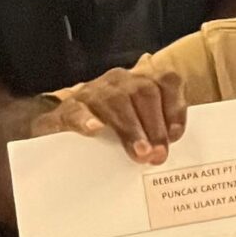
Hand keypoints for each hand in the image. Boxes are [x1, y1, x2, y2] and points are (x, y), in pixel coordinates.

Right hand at [30, 68, 185, 163]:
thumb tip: (161, 155)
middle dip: (155, 126)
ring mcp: (92, 92)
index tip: (176, 135)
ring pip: (115, 101)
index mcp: (140, 83)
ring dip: (130, 128)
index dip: (176, 107)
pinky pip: (78, 110)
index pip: (167, 82)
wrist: (59, 130)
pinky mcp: (68, 108)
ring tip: (139, 151)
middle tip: (157, 155)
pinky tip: (94, 130)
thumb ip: (153, 136)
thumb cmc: (107, 130)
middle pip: (144, 92)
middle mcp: (119, 81)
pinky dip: (87, 119)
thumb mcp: (135, 129)